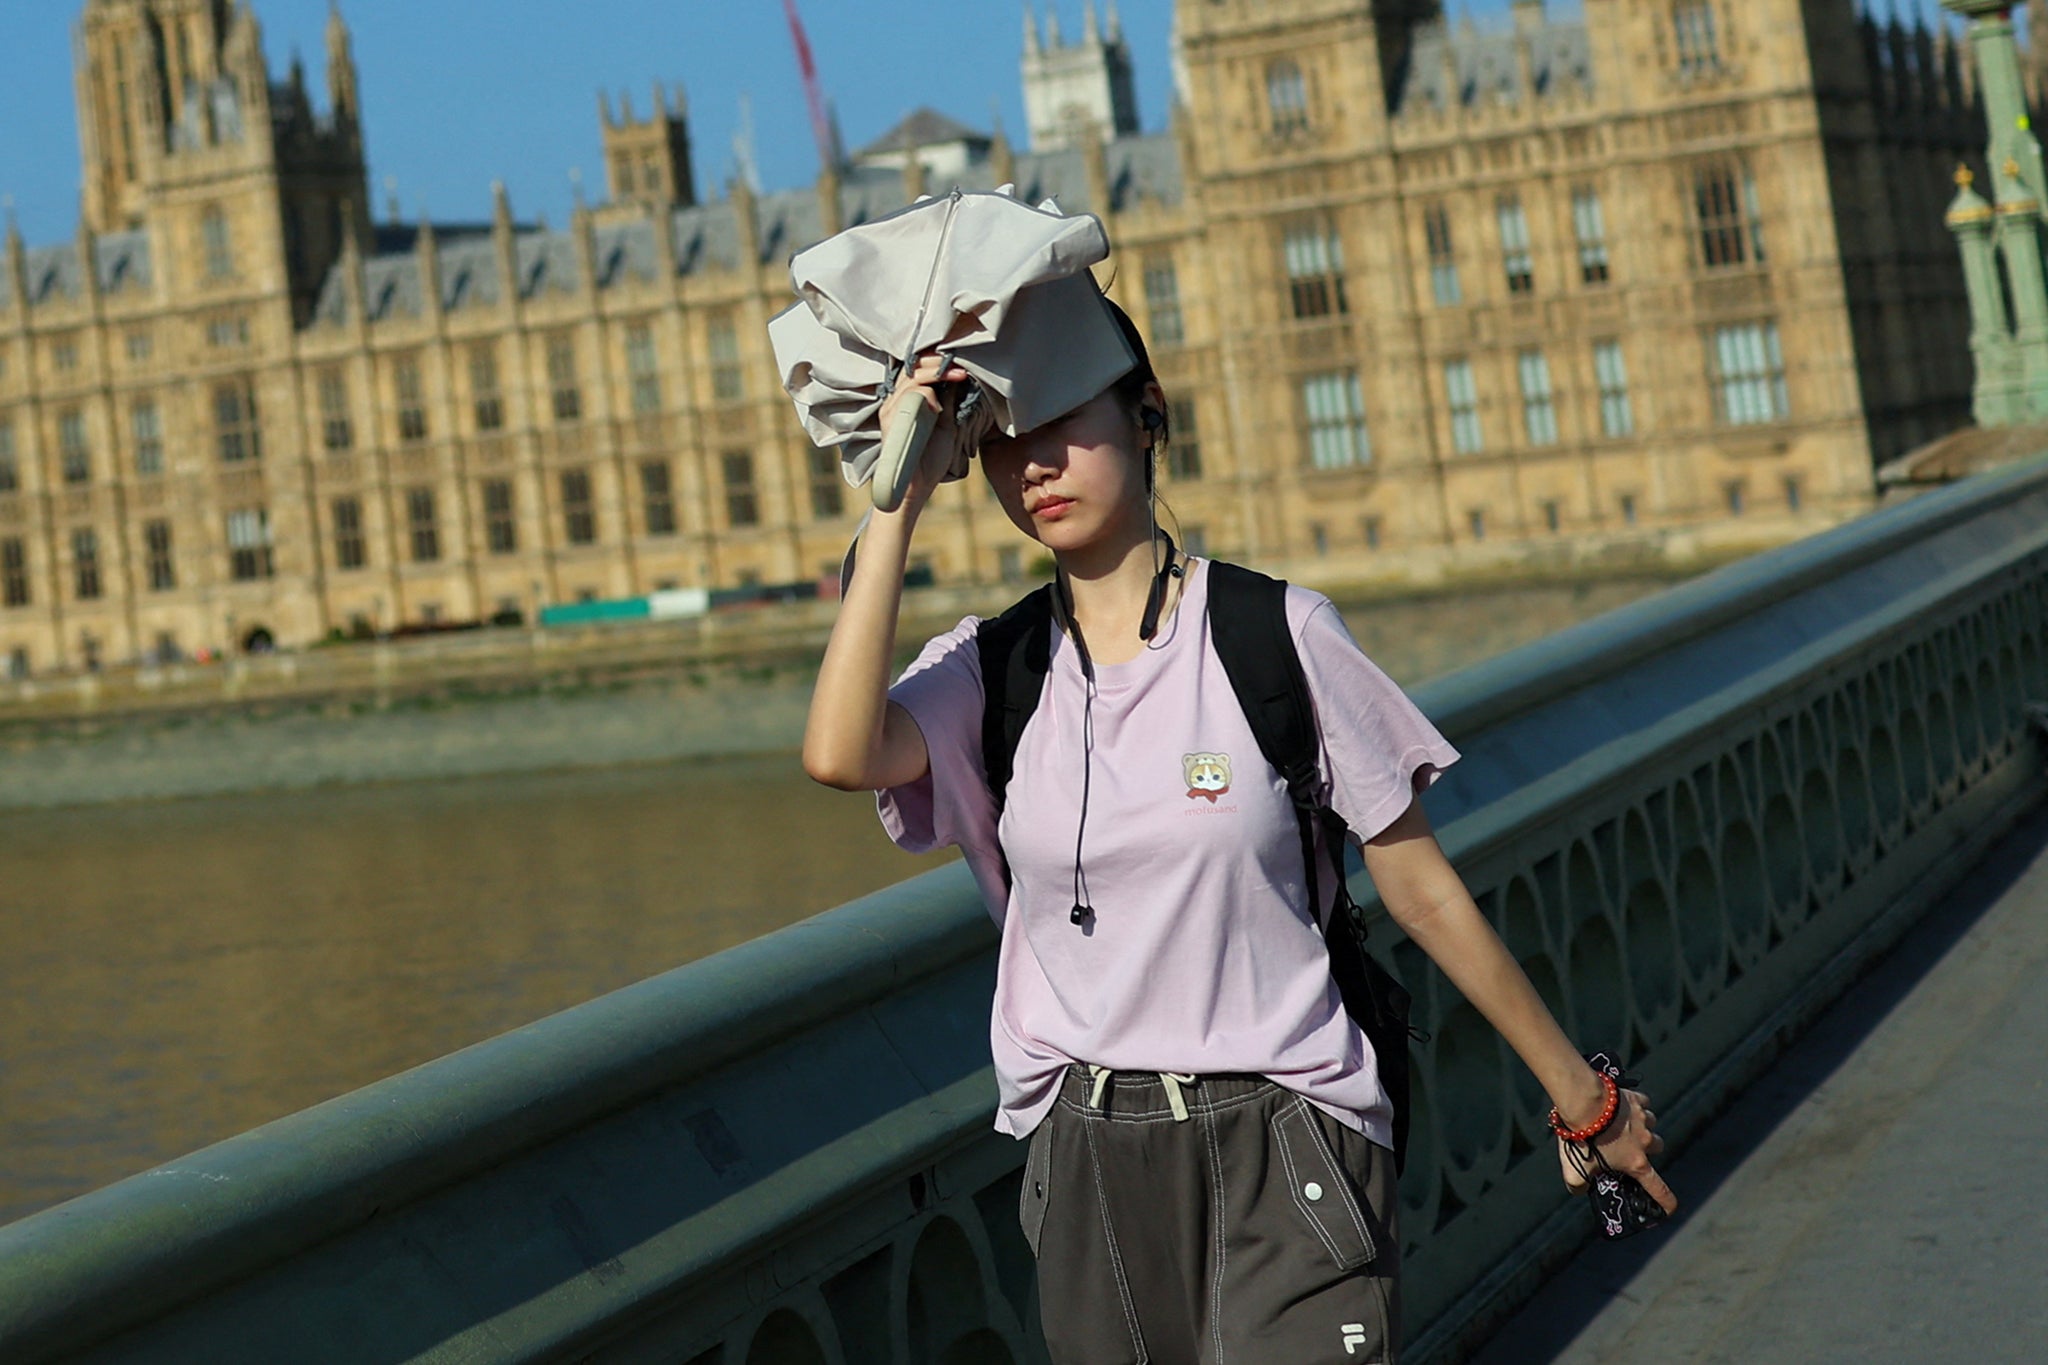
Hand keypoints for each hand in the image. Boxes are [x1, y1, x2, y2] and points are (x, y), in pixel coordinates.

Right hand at [880, 352, 970, 519]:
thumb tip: (958, 380)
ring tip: (959, 375)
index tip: (961, 365)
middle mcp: (895, 401)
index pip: (918, 370)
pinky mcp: (891, 420)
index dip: (938, 362)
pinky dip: (927, 394)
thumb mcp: (946, 426)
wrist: (916, 487)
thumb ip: (948, 403)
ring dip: (937, 373)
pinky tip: (941, 403)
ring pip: (911, 377)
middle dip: (938, 361)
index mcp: (907, 401)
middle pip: (913, 367)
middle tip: (960, 366)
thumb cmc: (929, 459)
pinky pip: (908, 396)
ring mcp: (891, 409)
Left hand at [1557, 1087, 1678, 1215]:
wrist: (1583, 1104)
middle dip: (1647, 1148)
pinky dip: (1634, 1104)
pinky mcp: (1635, 1099)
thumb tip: (1579, 1189)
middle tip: (1627, 1146)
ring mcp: (1642, 1119)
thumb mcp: (1574, 1172)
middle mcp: (1645, 1142)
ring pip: (1651, 1123)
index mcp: (1635, 1163)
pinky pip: (1642, 1102)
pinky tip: (1620, 1105)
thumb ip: (1578, 1186)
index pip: (1658, 1188)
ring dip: (1640, 1125)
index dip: (1665, 1201)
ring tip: (1620, 1123)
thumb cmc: (1582, 1138)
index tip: (1670, 1208)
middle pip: (1658, 1147)